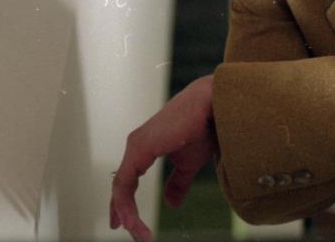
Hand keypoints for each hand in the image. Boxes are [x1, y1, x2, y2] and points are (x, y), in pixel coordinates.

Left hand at [110, 74, 216, 240]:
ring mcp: (136, 146)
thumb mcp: (189, 164)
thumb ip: (177, 183)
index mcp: (146, 147)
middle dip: (123, 211)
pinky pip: (124, 183)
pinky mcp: (139, 148)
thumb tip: (171, 203)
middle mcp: (137, 145)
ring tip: (137, 232)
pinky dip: (126, 203)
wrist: (214, 106)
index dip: (125, 203)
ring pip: (121, 187)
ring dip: (126, 212)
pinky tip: (132, 220)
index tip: (125, 223)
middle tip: (133, 233)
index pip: (128, 180)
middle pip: (121, 185)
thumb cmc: (204, 127)